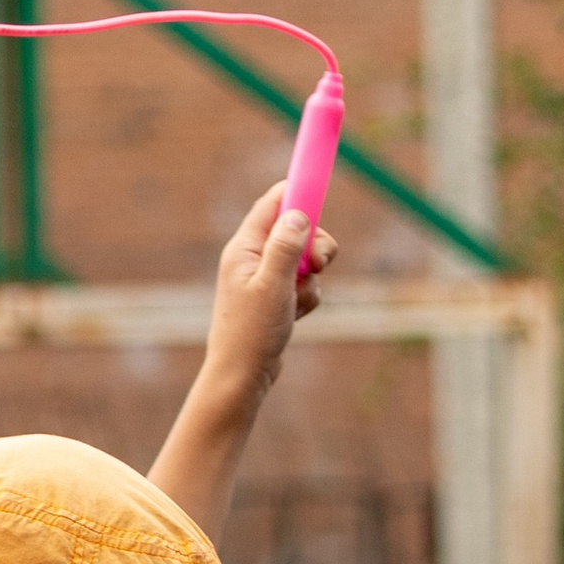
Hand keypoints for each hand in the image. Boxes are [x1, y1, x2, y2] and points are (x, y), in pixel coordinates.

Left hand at [202, 180, 331, 403]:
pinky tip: (295, 317)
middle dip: (315, 244)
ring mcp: (262, 279)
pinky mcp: (274, 299)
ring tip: (297, 301)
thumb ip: (286, 246)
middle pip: (295, 229)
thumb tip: (298, 213)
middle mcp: (250, 259)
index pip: (272, 203)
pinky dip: (306, 298)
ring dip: (311, 279)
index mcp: (243, 248)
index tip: (320, 186)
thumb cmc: (251, 332)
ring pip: (303, 261)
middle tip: (321, 264)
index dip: (297, 192)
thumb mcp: (274, 284)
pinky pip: (302, 286)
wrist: (242, 377)